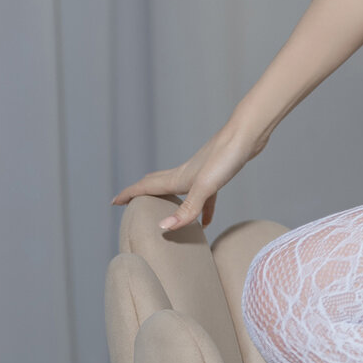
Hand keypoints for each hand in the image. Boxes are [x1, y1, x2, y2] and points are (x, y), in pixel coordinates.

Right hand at [110, 120, 267, 232]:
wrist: (248, 135)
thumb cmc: (226, 157)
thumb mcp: (206, 187)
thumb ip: (186, 209)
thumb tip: (163, 228)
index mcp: (178, 177)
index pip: (146, 186)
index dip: (129, 194)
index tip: (113, 202)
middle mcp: (186, 174)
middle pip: (157, 184)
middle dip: (142, 193)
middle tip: (129, 203)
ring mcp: (202, 173)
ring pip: (179, 189)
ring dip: (168, 200)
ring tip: (164, 215)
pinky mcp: (218, 175)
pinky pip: (204, 196)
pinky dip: (201, 209)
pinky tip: (206, 221)